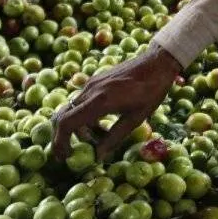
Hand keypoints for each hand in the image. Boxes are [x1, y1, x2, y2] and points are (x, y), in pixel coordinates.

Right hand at [51, 48, 182, 160]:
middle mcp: (90, 91)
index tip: (64, 156)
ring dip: (79, 128)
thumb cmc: (152, 91)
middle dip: (63, 137)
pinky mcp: (95, 81)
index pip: (67, 122)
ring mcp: (91, 84)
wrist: (157, 62)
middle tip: (70, 154)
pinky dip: (85, 117)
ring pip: (72, 110)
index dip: (60, 141)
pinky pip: (81, 102)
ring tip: (99, 140)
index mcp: (100, 101)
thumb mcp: (136, 118)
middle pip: (62, 116)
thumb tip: (99, 156)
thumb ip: (115, 137)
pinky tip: (103, 126)